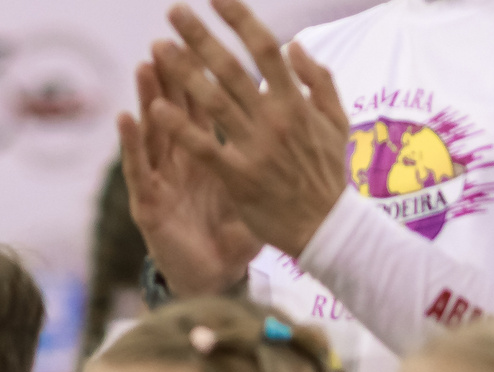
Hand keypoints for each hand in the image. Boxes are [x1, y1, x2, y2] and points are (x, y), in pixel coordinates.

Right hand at [118, 58, 264, 296]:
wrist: (215, 281)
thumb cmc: (233, 237)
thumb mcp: (256, 189)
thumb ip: (268, 153)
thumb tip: (294, 116)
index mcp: (209, 152)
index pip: (207, 102)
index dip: (207, 69)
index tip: (211, 36)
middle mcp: (181, 159)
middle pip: (176, 107)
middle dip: (173, 71)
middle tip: (171, 35)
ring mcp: (162, 178)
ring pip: (153, 130)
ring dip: (148, 97)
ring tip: (145, 65)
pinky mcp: (148, 203)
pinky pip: (138, 169)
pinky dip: (131, 143)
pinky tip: (125, 118)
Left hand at [149, 0, 353, 258]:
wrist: (327, 228)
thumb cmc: (328, 174)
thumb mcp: (337, 121)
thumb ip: (318, 80)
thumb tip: (295, 45)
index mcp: (295, 100)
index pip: (265, 47)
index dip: (240, 19)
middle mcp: (274, 118)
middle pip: (231, 67)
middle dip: (200, 36)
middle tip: (174, 11)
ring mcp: (256, 147)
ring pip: (213, 101)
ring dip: (183, 72)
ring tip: (157, 49)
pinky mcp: (239, 177)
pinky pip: (204, 147)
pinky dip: (181, 127)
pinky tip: (156, 108)